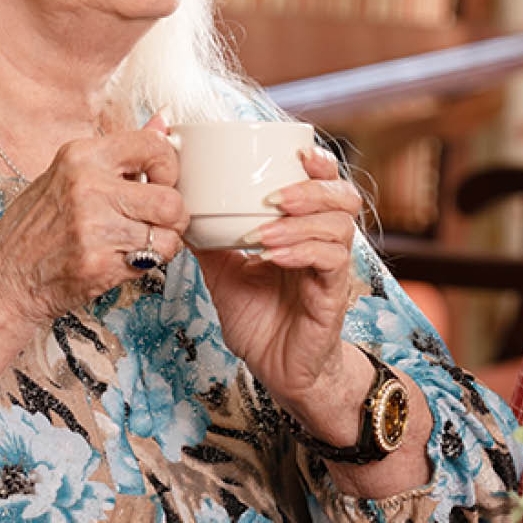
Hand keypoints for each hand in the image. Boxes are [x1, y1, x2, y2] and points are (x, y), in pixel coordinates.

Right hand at [0, 118, 187, 324]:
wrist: (5, 278)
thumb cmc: (36, 227)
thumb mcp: (68, 174)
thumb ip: (120, 153)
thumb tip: (164, 121)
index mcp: (81, 155)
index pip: (154, 146)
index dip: (169, 168)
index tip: (160, 182)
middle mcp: (87, 186)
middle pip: (171, 199)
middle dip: (173, 216)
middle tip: (157, 222)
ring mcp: (93, 227)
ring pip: (167, 236)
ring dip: (161, 244)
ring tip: (137, 244)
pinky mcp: (98, 264)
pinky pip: (151, 262)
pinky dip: (144, 265)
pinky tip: (120, 260)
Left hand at [193, 146, 363, 421]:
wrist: (277, 370)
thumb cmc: (259, 320)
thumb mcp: (223, 272)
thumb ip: (208, 239)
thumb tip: (177, 206)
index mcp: (304, 229)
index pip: (326, 183)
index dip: (319, 163)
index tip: (295, 152)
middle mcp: (325, 243)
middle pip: (344, 197)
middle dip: (313, 188)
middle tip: (275, 195)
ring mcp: (332, 269)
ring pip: (338, 227)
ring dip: (299, 222)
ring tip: (263, 231)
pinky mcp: (332, 295)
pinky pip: (330, 262)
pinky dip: (300, 252)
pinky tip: (272, 256)